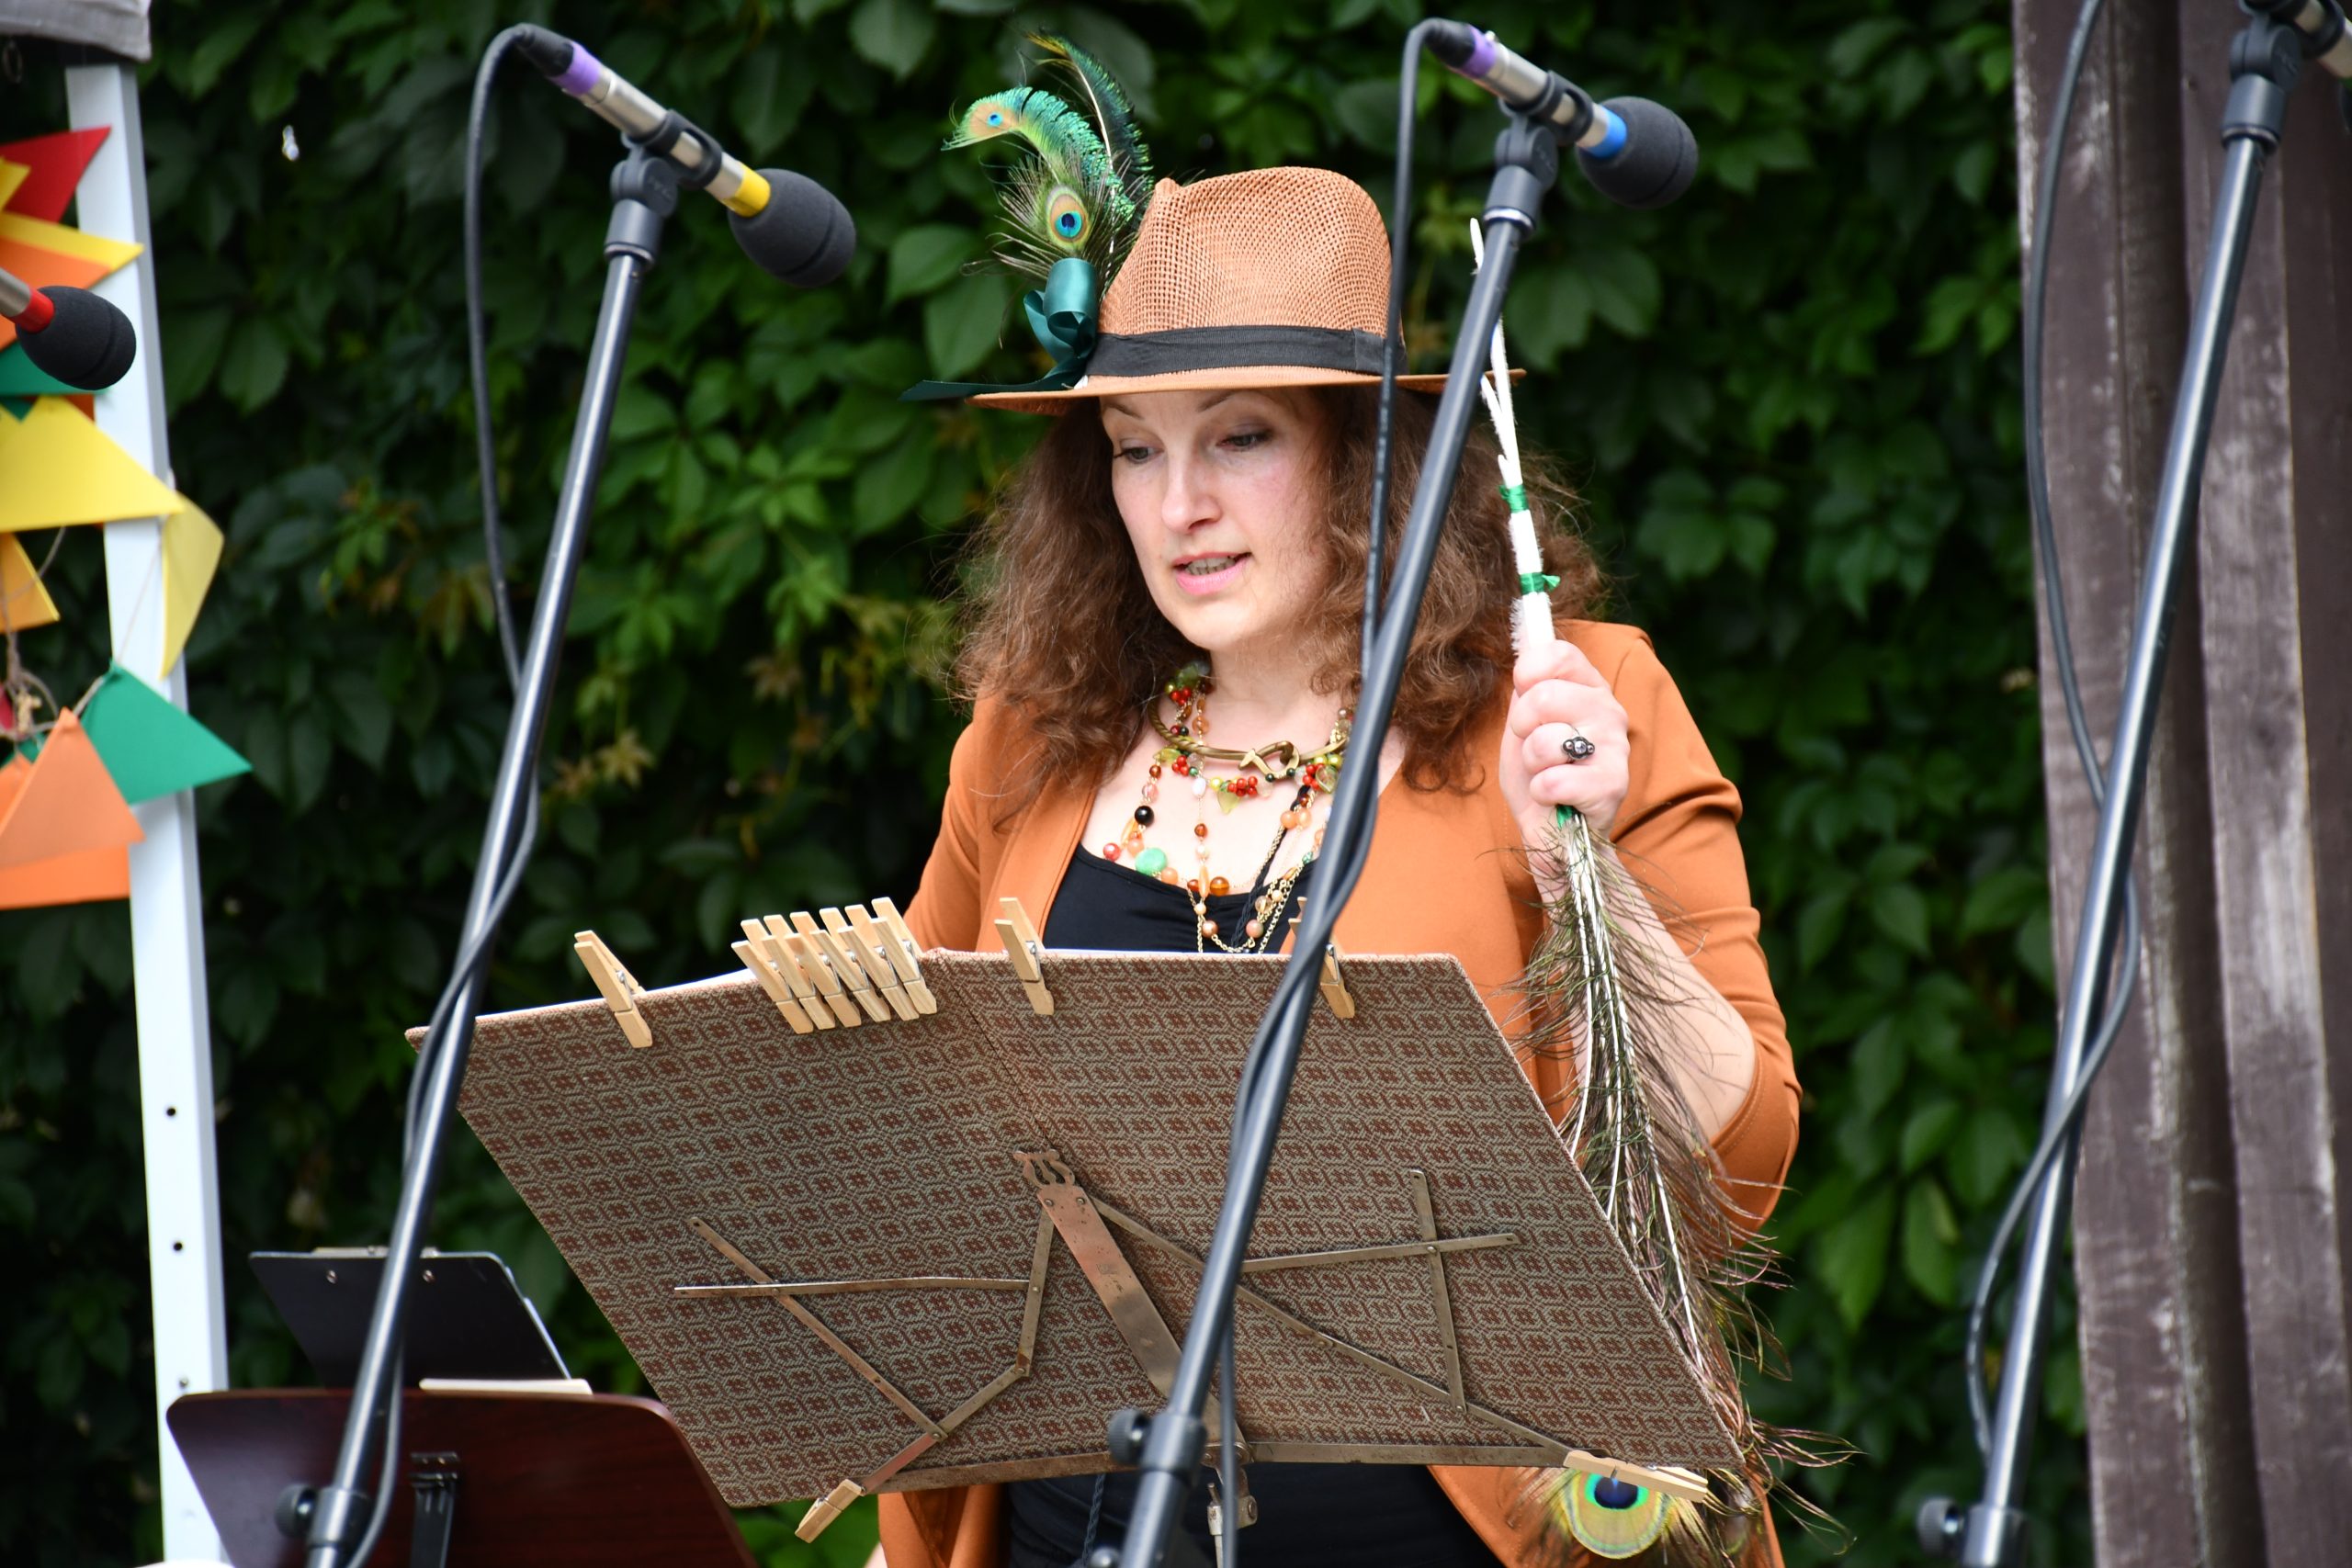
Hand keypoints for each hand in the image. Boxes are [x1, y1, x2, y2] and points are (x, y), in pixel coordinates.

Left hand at [1500, 641, 1630, 844]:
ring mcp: (1615, 747)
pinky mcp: (1613, 786)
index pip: (1558, 653)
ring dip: (1532, 764)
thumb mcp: (1524, 721)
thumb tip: (1525, 633)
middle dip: (1522, 727)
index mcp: (1589, 686)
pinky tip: (1557, 797)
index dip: (1528, 673)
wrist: (1553, 830)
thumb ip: (1528, 683)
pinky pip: (1553, 780)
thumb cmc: (1539, 772)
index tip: (1523, 694)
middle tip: (1533, 746)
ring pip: (1545, 741)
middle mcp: (1609, 710)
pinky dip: (1542, 793)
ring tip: (1548, 773)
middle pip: (1544, 695)